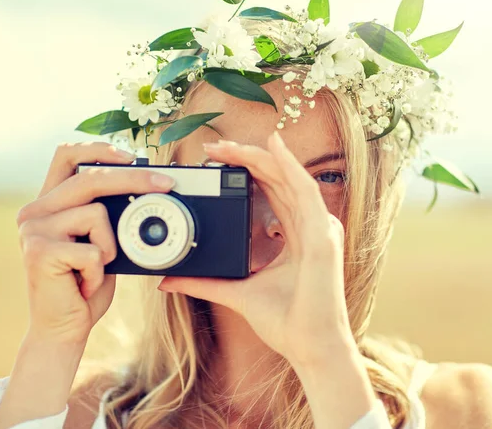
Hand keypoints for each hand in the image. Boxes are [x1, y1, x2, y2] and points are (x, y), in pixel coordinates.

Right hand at [16, 142, 174, 344]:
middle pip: (90, 178)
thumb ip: (108, 215)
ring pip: (96, 214)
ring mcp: (33, 230)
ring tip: (95, 269)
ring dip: (111, 247)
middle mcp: (35, 210)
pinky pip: (94, 251)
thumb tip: (149, 188)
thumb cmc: (86, 283)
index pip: (66, 155)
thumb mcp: (101, 242)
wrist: (64, 327)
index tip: (133, 155)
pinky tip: (85, 284)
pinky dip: (101, 271)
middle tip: (166, 184)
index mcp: (49, 203)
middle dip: (135, 179)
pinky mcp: (39, 253)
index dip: (100, 149)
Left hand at [157, 132, 356, 367]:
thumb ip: (205, 282)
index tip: (215, 162)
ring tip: (229, 145)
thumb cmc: (286, 322)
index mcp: (297, 235)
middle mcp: (311, 226)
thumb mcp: (237, 292)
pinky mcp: (322, 235)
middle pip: (278, 179)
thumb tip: (169, 280)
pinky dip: (290, 165)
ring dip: (259, 156)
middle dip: (246, 159)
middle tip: (212, 147)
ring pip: (289, 177)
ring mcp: (320, 228)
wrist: (309, 347)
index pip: (272, 191)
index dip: (247, 171)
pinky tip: (273, 145)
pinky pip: (305, 191)